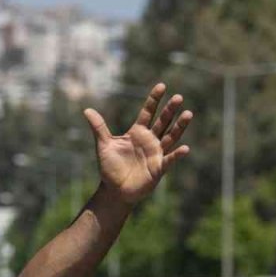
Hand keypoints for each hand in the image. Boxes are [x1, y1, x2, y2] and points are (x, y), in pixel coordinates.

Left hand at [84, 83, 192, 205]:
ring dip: (179, 126)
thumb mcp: (103, 145)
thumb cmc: (110, 167)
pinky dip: (177, 155)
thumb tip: (86, 110)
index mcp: (137, 132)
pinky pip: (169, 160)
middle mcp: (150, 140)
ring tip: (188, 114)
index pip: (148, 112)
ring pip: (171, 137)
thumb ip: (99, 127)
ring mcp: (156, 153)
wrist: (114, 190)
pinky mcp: (158, 168)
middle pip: (163, 122)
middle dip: (170, 110)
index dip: (154, 99)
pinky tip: (184, 148)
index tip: (162, 86)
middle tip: (178, 97)